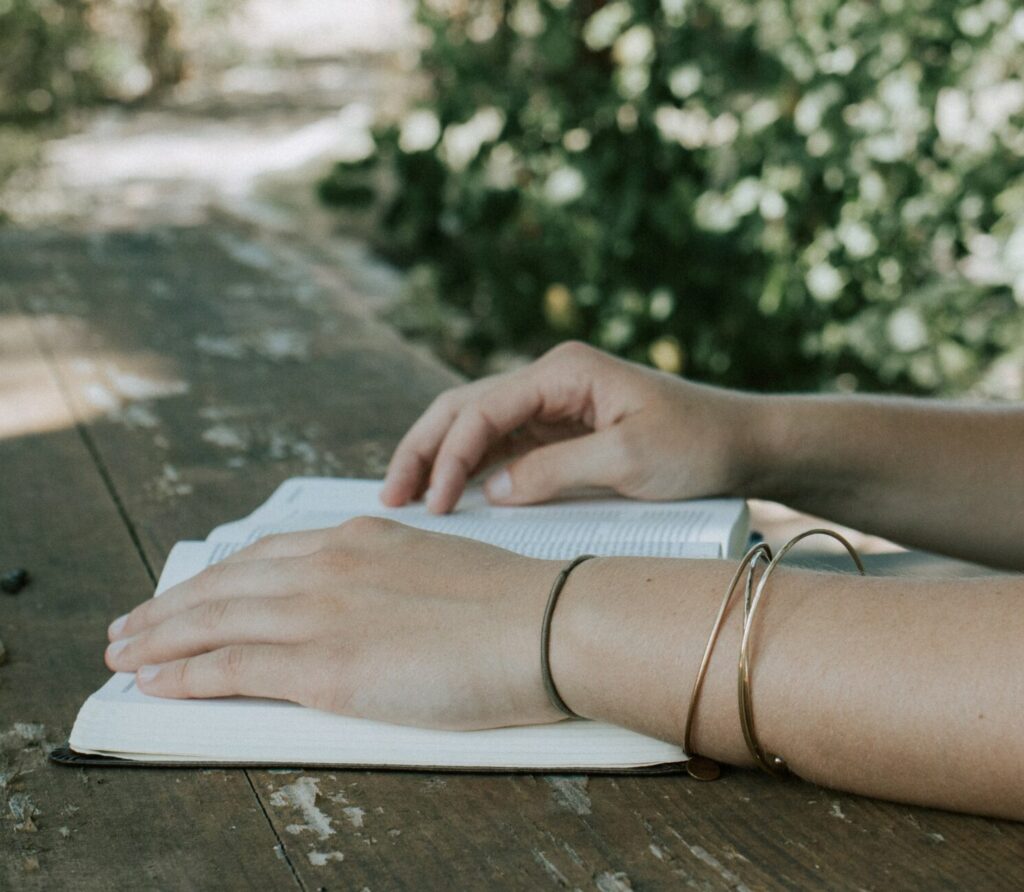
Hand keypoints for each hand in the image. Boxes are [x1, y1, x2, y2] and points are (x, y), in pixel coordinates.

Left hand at [105, 518, 562, 729]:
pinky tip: (158, 679)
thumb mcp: (437, 569)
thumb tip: (364, 609)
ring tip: (124, 650)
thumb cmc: (511, 603)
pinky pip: (231, 668)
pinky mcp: (324, 666)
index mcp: (359, 537)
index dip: (219, 576)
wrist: (545, 622)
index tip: (193, 590)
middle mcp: (328, 566)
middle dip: (171, 606)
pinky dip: (185, 673)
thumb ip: (388, 581)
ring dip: (160, 637)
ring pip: (214, 621)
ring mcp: (322, 613)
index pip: (265, 555)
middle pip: (226, 585)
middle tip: (133, 621)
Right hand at [381, 340, 757, 513]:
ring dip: (440, 459)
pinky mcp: (561, 431)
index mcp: (563, 372)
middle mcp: (551, 380)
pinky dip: (472, 469)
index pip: (483, 409)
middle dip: (424, 450)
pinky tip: (452, 495)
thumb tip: (493, 491)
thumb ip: (556, 472)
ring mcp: (554, 405)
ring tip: (407, 498)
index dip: (449, 457)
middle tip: (392, 497)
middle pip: (464, 408)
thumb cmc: (697, 444)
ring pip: (476, 426)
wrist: (743, 444)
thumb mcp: (629, 461)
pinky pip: (503, 447)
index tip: (435, 505)